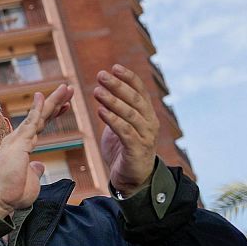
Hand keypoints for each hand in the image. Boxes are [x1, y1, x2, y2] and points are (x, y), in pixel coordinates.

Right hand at [0, 84, 71, 218]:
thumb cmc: (12, 194)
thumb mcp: (31, 180)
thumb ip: (35, 170)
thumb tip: (40, 165)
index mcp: (20, 148)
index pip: (39, 126)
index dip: (52, 115)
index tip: (64, 106)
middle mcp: (16, 140)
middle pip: (40, 117)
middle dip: (55, 103)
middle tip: (68, 89)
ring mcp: (16, 140)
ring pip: (38, 116)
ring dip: (52, 101)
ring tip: (66, 88)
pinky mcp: (18, 143)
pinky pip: (31, 122)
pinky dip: (38, 109)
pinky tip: (43, 96)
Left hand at [93, 64, 158, 195]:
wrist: (132, 179)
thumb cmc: (124, 150)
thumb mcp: (120, 126)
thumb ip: (117, 110)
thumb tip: (104, 91)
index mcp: (147, 115)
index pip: (140, 92)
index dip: (129, 78)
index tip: (115, 67)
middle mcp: (149, 123)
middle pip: (135, 100)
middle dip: (118, 86)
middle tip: (101, 75)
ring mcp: (145, 136)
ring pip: (129, 114)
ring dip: (112, 101)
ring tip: (96, 90)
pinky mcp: (136, 149)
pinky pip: (124, 132)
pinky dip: (112, 120)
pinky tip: (100, 111)